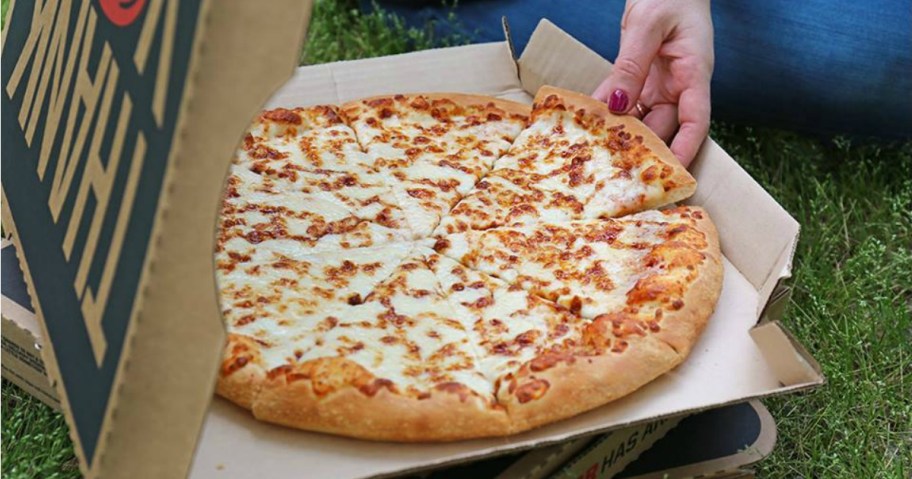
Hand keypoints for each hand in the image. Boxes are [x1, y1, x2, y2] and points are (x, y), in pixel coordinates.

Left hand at [593, 0, 713, 166]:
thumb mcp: (647, 24)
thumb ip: (631, 65)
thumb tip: (618, 105)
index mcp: (694, 73)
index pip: (696, 121)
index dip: (687, 149)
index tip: (673, 174)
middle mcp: (679, 85)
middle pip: (664, 127)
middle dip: (644, 151)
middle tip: (618, 174)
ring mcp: (659, 84)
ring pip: (642, 120)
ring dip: (622, 136)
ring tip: (599, 156)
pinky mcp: (640, 80)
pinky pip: (623, 102)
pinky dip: (608, 114)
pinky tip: (589, 126)